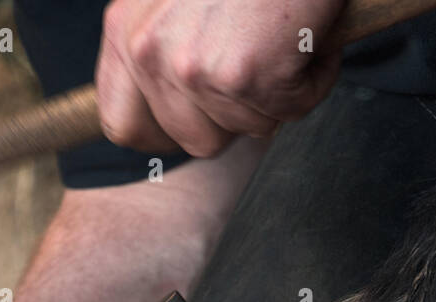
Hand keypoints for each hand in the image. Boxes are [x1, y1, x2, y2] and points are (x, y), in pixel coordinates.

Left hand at [96, 0, 345, 156]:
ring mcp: (194, 69)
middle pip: (196, 138)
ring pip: (248, 127)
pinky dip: (313, 78)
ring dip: (279, 90)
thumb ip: (161, 44)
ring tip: (284, 35)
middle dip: (237, 112)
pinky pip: (291, 110)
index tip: (200, 117)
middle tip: (260, 60)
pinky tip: (309, 34)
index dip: (166, 133)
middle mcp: (149, 52)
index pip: (122, 124)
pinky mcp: (246, 77)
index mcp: (125, 30)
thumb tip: (180, 100)